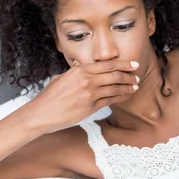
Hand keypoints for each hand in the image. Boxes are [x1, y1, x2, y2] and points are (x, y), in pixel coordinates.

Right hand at [22, 60, 139, 133]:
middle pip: (115, 75)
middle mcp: (87, 80)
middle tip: (137, 76)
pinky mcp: (91, 107)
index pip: (107, 65)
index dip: (124, 64)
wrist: (41, 114)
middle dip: (129, 75)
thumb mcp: (60, 78)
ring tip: (135, 86)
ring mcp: (90, 94)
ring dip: (127, 87)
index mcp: (80, 70)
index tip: (133, 65)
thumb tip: (79, 65)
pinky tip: (126, 96)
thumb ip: (73, 71)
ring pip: (115, 88)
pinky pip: (111, 101)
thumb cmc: (49, 97)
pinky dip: (121, 97)